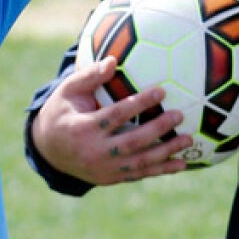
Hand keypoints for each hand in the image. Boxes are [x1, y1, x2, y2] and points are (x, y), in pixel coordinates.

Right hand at [33, 56, 191, 185]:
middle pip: (132, 141)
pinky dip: (162, 170)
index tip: (161, 91)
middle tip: (179, 115)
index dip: (139, 104)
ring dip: (166, 152)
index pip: (115, 116)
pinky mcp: (112, 178)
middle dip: (158, 129)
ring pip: (140, 162)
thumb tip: (113, 60)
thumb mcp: (68, 91)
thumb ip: (89, 76)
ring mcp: (104, 169)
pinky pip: (140, 174)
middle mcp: (94, 152)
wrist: (49, 150)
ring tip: (188, 138)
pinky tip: (182, 163)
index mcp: (82, 129)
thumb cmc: (62, 111)